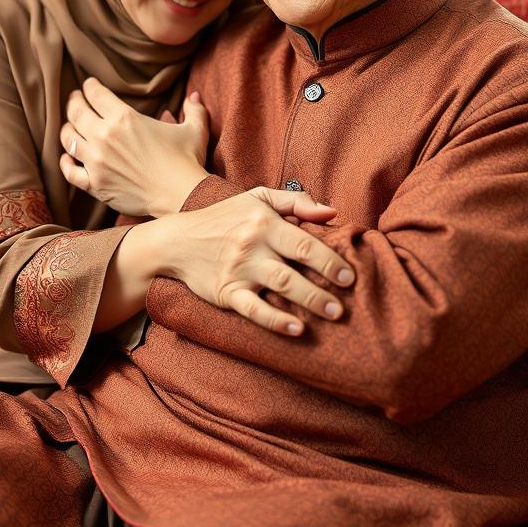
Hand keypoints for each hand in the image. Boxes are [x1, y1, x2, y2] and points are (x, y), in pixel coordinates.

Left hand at [59, 78, 208, 216]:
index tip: (88, 84)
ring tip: (69, 126)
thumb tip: (194, 96)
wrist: (180, 195)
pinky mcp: (95, 184)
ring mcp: (96, 161)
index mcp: (125, 117)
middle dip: (73, 102)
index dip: (89, 86)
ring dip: (66, 129)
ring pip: (68, 138)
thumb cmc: (187, 160)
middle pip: (76, 112)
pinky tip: (67, 157)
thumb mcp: (194, 129)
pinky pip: (69, 171)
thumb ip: (193, 110)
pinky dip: (65, 162)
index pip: (96, 94)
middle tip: (74, 99)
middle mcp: (105, 136)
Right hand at [148, 186, 352, 335]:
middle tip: (347, 299)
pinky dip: (275, 321)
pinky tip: (296, 329)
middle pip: (297, 266)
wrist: (177, 241)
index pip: (305, 241)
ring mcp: (240, 270)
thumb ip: (295, 201)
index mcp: (264, 222)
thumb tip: (332, 212)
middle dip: (326, 283)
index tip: (350, 275)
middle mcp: (253, 245)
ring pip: (282, 286)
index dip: (331, 259)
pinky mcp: (227, 292)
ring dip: (311, 301)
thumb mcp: (255, 198)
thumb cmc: (223, 218)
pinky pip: (254, 309)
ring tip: (334, 313)